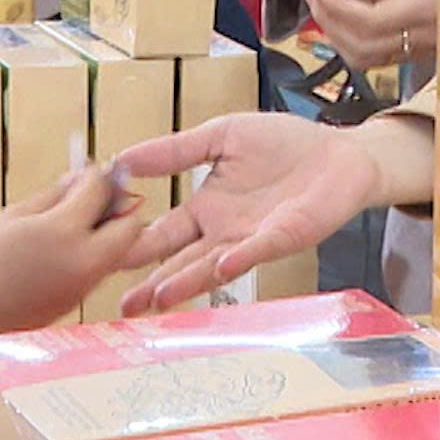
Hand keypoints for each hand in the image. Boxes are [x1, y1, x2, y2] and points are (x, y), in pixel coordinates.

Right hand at [0, 169, 150, 342]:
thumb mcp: (12, 217)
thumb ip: (52, 196)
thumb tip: (77, 179)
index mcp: (63, 232)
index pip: (100, 190)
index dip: (95, 175)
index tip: (86, 171)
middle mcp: (84, 260)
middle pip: (131, 225)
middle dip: (119, 207)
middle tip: (95, 199)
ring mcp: (86, 285)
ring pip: (121, 250)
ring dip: (110, 231)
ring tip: (76, 223)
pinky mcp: (80, 300)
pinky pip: (102, 268)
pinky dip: (96, 252)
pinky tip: (66, 247)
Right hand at [114, 114, 383, 315]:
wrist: (339, 153)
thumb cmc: (282, 144)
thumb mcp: (219, 136)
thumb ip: (174, 150)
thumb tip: (122, 157)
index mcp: (204, 209)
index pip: (161, 231)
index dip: (132, 242)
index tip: (100, 254)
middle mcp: (223, 232)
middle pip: (180, 261)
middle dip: (151, 283)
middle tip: (122, 303)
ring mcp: (252, 239)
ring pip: (211, 265)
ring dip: (186, 282)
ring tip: (157, 298)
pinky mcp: (284, 236)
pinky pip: (258, 249)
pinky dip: (240, 258)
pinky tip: (220, 264)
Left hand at [302, 0, 439, 74]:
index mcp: (430, 7)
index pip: (369, 20)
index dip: (334, 6)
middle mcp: (431, 35)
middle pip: (364, 45)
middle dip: (329, 20)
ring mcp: (429, 47)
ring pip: (370, 58)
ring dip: (338, 36)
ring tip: (323, 5)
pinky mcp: (428, 50)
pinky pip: (383, 58)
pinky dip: (356, 43)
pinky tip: (348, 19)